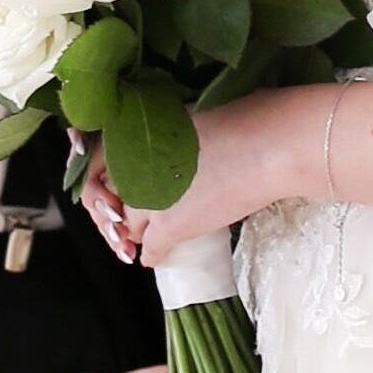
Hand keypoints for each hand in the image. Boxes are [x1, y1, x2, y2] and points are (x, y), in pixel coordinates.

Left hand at [72, 88, 313, 264]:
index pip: (101, 160)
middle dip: (120, 205)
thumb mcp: (193, 115)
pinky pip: (150, 249)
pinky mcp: (171, 226)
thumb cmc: (243, 120)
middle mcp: (135, 166)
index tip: (117, 185)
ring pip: (129, 224)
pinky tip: (151, 257)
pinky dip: (150, 254)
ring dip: (135, 231)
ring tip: (146, 233)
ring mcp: (150, 198)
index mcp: (137, 134)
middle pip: (114, 195)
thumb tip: (172, 141)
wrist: (271, 146)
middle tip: (132, 211)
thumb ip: (170, 132)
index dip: (106, 177)